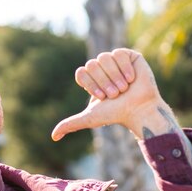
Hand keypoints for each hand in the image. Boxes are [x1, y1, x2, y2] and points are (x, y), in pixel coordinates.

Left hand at [51, 48, 170, 140]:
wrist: (138, 109)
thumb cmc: (116, 114)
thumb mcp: (90, 118)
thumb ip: (70, 124)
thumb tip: (53, 137)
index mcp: (91, 79)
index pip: (81, 72)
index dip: (90, 84)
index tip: (101, 97)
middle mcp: (101, 69)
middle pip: (91, 64)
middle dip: (103, 82)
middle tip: (114, 94)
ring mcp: (114, 61)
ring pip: (104, 57)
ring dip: (114, 76)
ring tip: (123, 88)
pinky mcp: (128, 56)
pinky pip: (118, 53)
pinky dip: (124, 67)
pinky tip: (131, 78)